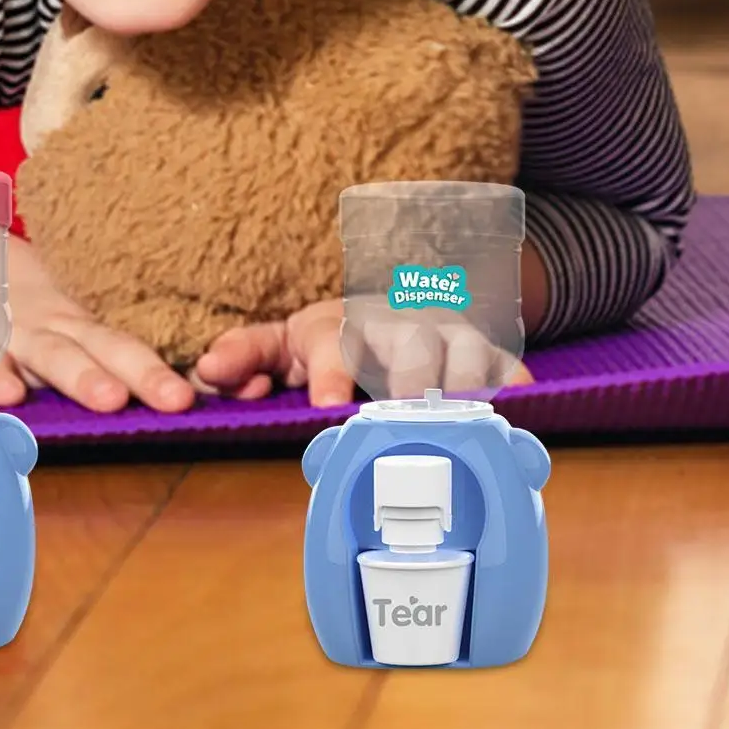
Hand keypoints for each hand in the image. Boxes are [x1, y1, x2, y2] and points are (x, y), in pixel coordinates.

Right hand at [0, 234, 194, 413]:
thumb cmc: (14, 301)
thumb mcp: (62, 316)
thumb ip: (105, 351)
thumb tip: (191, 388)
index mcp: (86, 320)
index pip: (142, 342)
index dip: (182, 367)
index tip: (234, 389)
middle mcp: (57, 322)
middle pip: (106, 344)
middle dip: (145, 372)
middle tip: (181, 400)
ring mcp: (13, 331)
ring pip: (51, 353)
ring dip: (81, 375)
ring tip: (111, 400)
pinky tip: (9, 397)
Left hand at [195, 294, 539, 407]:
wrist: (393, 312)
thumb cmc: (334, 340)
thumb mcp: (281, 342)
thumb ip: (243, 354)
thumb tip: (207, 369)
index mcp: (343, 323)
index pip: (335, 340)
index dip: (331, 371)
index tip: (328, 404)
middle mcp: (399, 323)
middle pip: (410, 343)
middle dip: (409, 378)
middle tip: (406, 415)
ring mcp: (447, 335)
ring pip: (464, 351)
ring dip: (464, 383)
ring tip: (461, 416)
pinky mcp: (486, 352)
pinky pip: (508, 364)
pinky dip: (516, 382)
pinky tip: (521, 402)